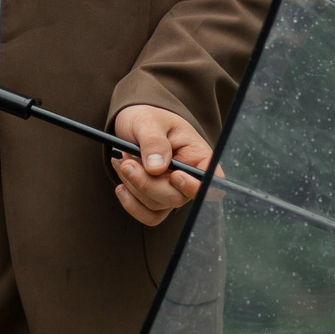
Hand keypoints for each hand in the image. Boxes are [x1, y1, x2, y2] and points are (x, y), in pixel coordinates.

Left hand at [112, 106, 208, 226]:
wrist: (132, 125)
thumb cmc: (147, 118)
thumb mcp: (148, 121)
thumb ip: (153, 142)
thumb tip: (156, 168)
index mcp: (198, 155)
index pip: (212, 181)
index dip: (197, 186)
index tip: (175, 175)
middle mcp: (189, 178)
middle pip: (176, 197)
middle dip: (147, 183)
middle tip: (127, 163)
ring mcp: (173, 191)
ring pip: (157, 205)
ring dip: (134, 187)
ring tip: (123, 163)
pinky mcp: (156, 200)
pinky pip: (148, 215)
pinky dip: (131, 204)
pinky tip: (121, 187)